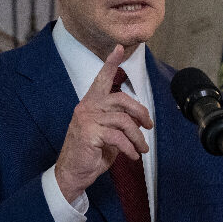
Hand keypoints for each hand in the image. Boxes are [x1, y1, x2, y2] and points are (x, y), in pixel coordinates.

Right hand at [55, 45, 152, 202]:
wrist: (73, 173)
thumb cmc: (91, 152)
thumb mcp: (107, 133)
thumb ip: (119, 121)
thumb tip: (139, 119)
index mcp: (91, 103)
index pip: (101, 78)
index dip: (111, 63)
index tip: (119, 48)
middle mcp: (87, 107)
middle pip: (122, 99)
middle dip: (140, 112)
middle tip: (149, 126)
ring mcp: (87, 119)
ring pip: (124, 121)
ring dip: (138, 137)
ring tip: (142, 148)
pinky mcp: (90, 134)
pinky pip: (118, 137)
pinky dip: (130, 147)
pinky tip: (133, 155)